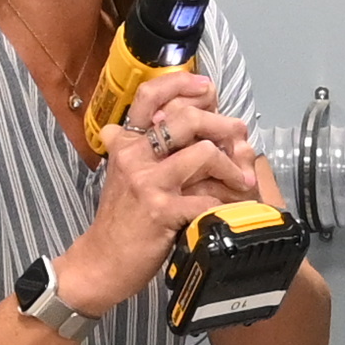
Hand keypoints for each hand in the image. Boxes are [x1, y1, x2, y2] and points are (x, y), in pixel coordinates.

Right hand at [59, 67, 266, 307]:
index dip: (181, 83)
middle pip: (186, 118)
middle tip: (240, 137)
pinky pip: (207, 198)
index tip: (208, 88)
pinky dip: (226, 203)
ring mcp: (147, 182)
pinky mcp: (161, 210)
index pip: (150, 96)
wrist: (101, 261)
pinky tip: (230, 208)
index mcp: (127, 142)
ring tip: (242, 179)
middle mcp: (134, 155)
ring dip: (232, 166)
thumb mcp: (127, 174)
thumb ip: (149, 148)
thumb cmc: (122, 219)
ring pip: (203, 153)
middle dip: (223, 125)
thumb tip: (185, 121)